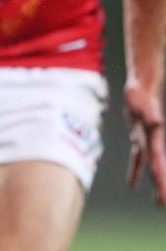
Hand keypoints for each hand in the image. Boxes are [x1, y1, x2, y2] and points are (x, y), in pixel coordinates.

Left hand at [125, 81, 165, 205]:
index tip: (164, 196)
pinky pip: (137, 159)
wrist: (142, 89)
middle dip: (161, 188)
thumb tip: (157, 123)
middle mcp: (152, 145)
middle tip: (162, 205)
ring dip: (153, 183)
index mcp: (154, 142)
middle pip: (157, 170)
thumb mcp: (146, 107)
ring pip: (149, 168)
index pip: (158, 166)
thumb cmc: (143, 98)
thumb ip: (152, 117)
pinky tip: (132, 184)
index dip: (162, 182)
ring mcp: (146, 142)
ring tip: (158, 201)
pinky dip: (135, 171)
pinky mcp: (138, 138)